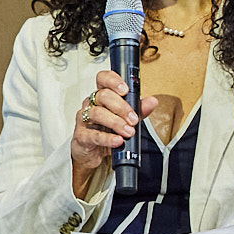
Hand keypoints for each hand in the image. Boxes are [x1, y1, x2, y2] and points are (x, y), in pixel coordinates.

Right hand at [70, 68, 159, 195]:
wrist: (94, 154)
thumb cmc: (107, 131)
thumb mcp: (126, 119)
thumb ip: (139, 110)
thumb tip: (152, 101)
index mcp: (101, 96)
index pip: (102, 79)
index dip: (112, 80)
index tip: (125, 89)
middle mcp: (91, 104)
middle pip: (103, 96)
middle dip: (121, 107)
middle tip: (133, 119)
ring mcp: (84, 119)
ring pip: (97, 114)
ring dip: (116, 122)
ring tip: (128, 132)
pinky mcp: (81, 136)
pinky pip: (93, 135)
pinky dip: (107, 138)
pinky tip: (117, 140)